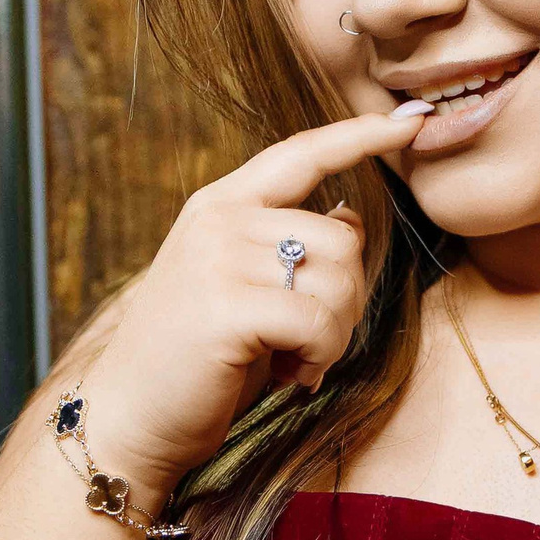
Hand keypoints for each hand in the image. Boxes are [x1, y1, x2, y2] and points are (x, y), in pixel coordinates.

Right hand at [77, 105, 427, 507]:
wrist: (129, 417)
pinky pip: (319, 321)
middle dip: (347, 299)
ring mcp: (218, 259)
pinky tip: (288, 375)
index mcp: (220, 205)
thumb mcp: (243, 286)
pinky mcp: (227, 306)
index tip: (410, 122)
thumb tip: (350, 217)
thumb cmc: (195, 359)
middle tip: (309, 342)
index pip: (301, 154)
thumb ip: (289, 246)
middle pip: (341, 238)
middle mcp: (218, 220)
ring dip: (334, 334)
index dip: (360, 136)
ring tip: (292, 359)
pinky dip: (319, 356)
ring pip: (338, 280)